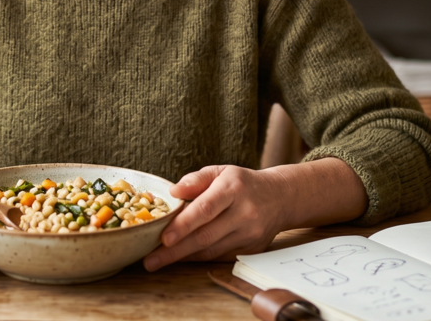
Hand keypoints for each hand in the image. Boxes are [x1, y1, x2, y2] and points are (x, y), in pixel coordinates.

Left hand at [143, 165, 286, 271]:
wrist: (280, 197)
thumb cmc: (242, 183)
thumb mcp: (220, 171)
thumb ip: (195, 180)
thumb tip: (172, 191)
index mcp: (233, 188)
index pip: (205, 209)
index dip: (183, 225)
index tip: (163, 238)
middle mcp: (244, 212)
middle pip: (206, 235)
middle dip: (175, 251)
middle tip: (150, 260)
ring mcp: (250, 233)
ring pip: (212, 250)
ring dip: (183, 257)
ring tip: (158, 260)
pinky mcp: (252, 248)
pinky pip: (220, 256)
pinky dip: (198, 258)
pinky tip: (180, 258)